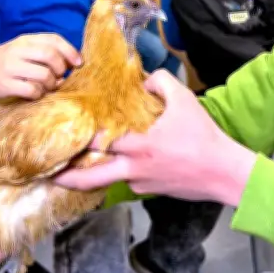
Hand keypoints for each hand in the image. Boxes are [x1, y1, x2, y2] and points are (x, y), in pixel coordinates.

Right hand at [0, 34, 80, 109]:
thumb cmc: (4, 63)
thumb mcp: (21, 51)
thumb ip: (43, 52)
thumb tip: (71, 65)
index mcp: (24, 40)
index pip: (53, 39)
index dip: (70, 51)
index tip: (79, 63)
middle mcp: (17, 50)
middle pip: (51, 56)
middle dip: (62, 68)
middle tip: (60, 76)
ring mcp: (10, 67)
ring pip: (44, 74)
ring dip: (52, 84)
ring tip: (47, 86)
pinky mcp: (5, 84)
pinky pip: (32, 90)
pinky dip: (39, 94)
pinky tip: (35, 93)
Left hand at [54, 70, 257, 205]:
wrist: (223, 172)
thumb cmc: (203, 136)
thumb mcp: (184, 99)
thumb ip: (160, 82)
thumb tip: (144, 80)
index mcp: (137, 143)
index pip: (98, 140)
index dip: (79, 136)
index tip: (63, 131)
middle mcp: (133, 167)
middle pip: (91, 177)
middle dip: (68, 176)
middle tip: (50, 172)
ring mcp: (141, 183)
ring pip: (108, 181)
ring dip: (91, 177)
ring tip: (71, 175)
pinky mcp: (150, 192)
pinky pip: (131, 181)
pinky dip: (124, 172)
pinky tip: (128, 163)